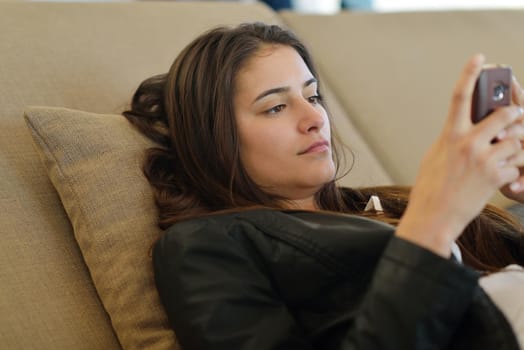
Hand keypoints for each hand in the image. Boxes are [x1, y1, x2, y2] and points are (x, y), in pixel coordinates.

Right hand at [396, 54, 523, 256]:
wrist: (434, 215)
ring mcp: (484, 160)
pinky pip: (517, 165)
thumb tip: (467, 124)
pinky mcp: (496, 178)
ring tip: (503, 156)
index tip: (480, 58)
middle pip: (505, 114)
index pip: (460, 97)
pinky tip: (498, 177)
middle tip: (513, 118)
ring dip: (515, 146)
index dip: (470, 74)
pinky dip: (512, 169)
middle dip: (513, 116)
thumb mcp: (435, 154)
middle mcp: (468, 143)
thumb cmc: (431, 185)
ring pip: (517, 141)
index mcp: (449, 135)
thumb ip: (452, 136)